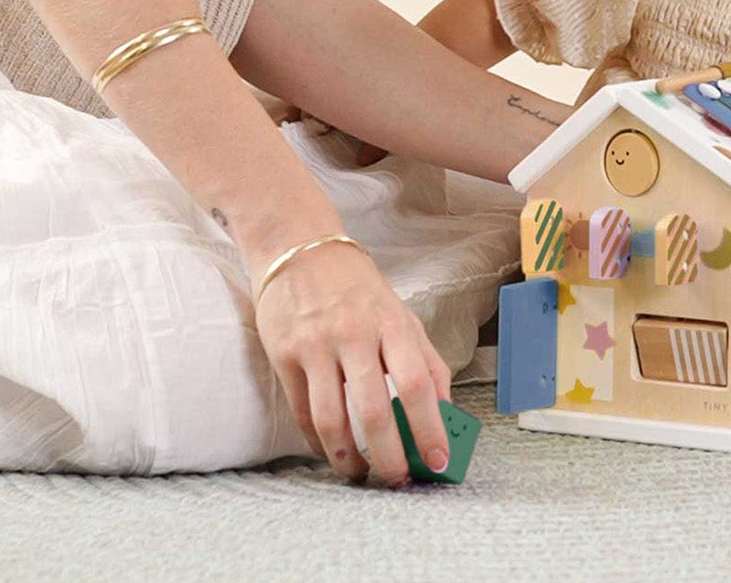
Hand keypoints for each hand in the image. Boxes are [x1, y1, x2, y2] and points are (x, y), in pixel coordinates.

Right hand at [252, 239, 451, 484]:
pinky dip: (319, 442)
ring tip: (361, 474)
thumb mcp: (402, 315)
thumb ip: (426, 361)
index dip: (430, 428)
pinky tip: (331, 452)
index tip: (439, 461)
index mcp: (391, 323)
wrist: (300, 250)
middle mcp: (354, 334)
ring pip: (332, 420)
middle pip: (374, 410)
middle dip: (389, 456)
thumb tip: (445, 413)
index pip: (417, 383)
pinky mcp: (284, 355)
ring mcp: (316, 345)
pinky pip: (303, 413)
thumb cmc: (358, 289)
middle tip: (397, 479)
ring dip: (348, 459)